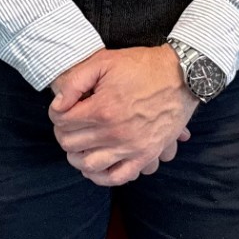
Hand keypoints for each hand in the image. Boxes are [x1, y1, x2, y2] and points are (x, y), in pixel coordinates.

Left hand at [48, 47, 198, 186]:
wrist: (181, 76)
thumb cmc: (142, 66)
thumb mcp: (104, 61)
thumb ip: (75, 81)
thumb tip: (58, 104)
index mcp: (103, 109)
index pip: (62, 122)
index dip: (56, 114)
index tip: (62, 109)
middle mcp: (115, 133)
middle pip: (71, 144)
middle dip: (63, 133)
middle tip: (68, 124)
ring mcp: (131, 147)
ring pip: (88, 165)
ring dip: (76, 156)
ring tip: (79, 145)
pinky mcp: (145, 155)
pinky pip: (117, 177)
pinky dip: (100, 176)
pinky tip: (95, 166)